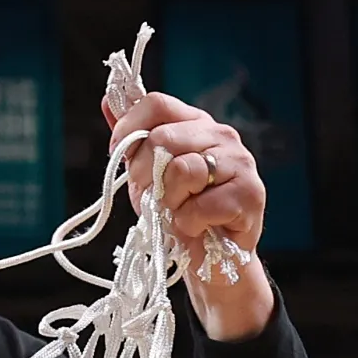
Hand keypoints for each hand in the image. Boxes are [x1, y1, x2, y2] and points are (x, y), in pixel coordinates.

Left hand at [104, 92, 264, 262]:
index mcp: (195, 123)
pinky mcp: (250, 192)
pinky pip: (200, 205)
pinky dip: (189, 223)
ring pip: (182, 170)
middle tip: (153, 198)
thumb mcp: (147, 173)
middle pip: (163, 138)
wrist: (211, 255)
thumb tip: (107, 102)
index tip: (120, 157)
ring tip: (180, 211)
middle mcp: (221, 134)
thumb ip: (133, 140)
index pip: (157, 104)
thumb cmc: (180, 210)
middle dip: (144, 175)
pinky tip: (198, 225)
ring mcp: (239, 161)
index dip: (129, 130)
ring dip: (169, 202)